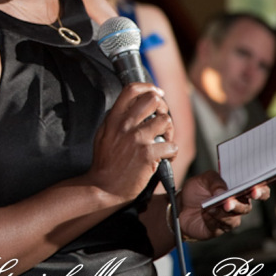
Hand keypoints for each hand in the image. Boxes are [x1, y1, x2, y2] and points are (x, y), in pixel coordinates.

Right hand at [88, 83, 175, 202]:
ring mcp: (137, 139)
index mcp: (113, 118)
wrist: (103, 187)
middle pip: (152, 100)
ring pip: (166, 120)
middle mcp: (125, 125)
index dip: (149, 88)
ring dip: (170, 131)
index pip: (131, 90)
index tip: (157, 94)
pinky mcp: (147, 154)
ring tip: (165, 141)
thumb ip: (115, 119)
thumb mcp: (103, 134)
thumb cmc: (104, 163)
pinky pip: (172, 145)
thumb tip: (130, 107)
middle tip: (162, 121)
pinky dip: (172, 152)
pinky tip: (165, 158)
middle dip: (163, 108)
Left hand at [176, 171, 269, 240]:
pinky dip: (215, 217)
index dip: (261, 190)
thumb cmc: (196, 191)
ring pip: (235, 216)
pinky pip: (221, 224)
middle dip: (242, 203)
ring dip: (228, 210)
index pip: (257, 190)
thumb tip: (223, 190)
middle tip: (239, 197)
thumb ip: (215, 181)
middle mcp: (237, 205)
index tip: (256, 188)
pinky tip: (208, 211)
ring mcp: (229, 218)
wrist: (181, 206)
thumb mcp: (204, 179)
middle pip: (247, 206)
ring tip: (220, 204)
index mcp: (238, 189)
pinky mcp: (219, 228)